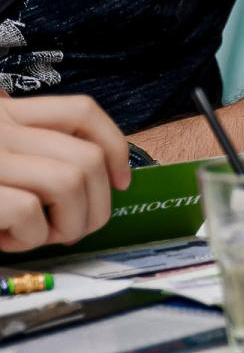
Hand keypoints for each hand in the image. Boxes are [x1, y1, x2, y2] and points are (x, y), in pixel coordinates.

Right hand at [0, 94, 129, 250]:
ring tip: (44, 236)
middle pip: (84, 156)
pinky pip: (28, 211)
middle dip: (98, 204)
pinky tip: (8, 241)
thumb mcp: (1, 158)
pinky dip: (30, 236)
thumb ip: (35, 154)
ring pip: (68, 182)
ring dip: (70, 222)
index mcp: (5, 113)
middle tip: (76, 228)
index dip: (114, 146)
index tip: (121, 181)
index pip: (81, 111)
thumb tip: (103, 177)